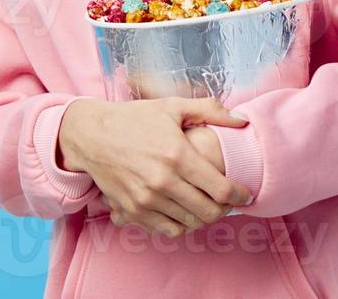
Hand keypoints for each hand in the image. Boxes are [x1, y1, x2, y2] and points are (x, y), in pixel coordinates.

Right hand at [58, 97, 251, 237]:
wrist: (91, 136)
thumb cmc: (134, 119)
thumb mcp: (173, 106)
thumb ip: (211, 111)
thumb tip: (241, 120)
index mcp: (177, 155)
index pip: (220, 189)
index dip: (239, 196)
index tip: (245, 195)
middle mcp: (162, 181)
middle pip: (208, 212)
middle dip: (225, 210)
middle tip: (229, 202)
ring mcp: (146, 200)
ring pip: (190, 223)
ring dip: (204, 218)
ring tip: (208, 205)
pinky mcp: (132, 211)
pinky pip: (167, 230)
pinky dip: (182, 225)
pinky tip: (185, 211)